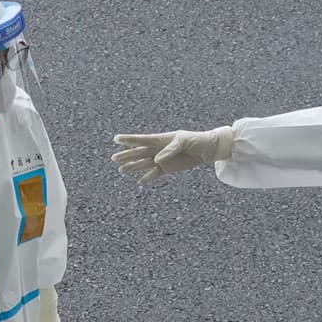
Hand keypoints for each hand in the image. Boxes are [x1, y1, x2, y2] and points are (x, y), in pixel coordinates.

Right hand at [110, 127, 234, 184]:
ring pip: (144, 164)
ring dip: (133, 167)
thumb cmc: (196, 140)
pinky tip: (139, 182)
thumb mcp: (184, 141)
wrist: (207, 149)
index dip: (129, 140)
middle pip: (139, 153)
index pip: (142, 140)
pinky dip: (148, 178)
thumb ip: (170, 149)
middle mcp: (158, 149)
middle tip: (114, 159)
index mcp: (161, 139)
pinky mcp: (168, 169)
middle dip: (127, 155)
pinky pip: (155, 174)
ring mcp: (162, 159)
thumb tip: (156, 160)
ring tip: (121, 170)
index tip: (116, 139)